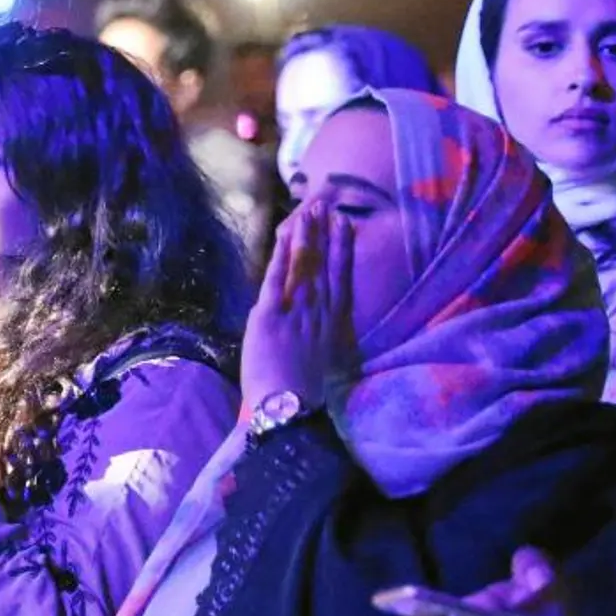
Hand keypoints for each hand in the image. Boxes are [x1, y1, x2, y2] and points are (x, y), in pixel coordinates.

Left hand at [241, 199, 350, 409]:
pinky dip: (282, 255)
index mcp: (333, 325)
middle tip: (326, 204)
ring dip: (306, 236)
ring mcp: (296, 312)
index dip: (343, 250)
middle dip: (325, 233)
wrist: (287, 411)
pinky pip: (277, 279)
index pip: (341, 279)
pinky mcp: (270, 316)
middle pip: (324, 265)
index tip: (345, 226)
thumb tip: (318, 324)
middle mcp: (319, 313)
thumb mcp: (324, 362)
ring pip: (304, 266)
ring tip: (309, 210)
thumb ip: (321, 337)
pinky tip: (284, 235)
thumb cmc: (303, 396)